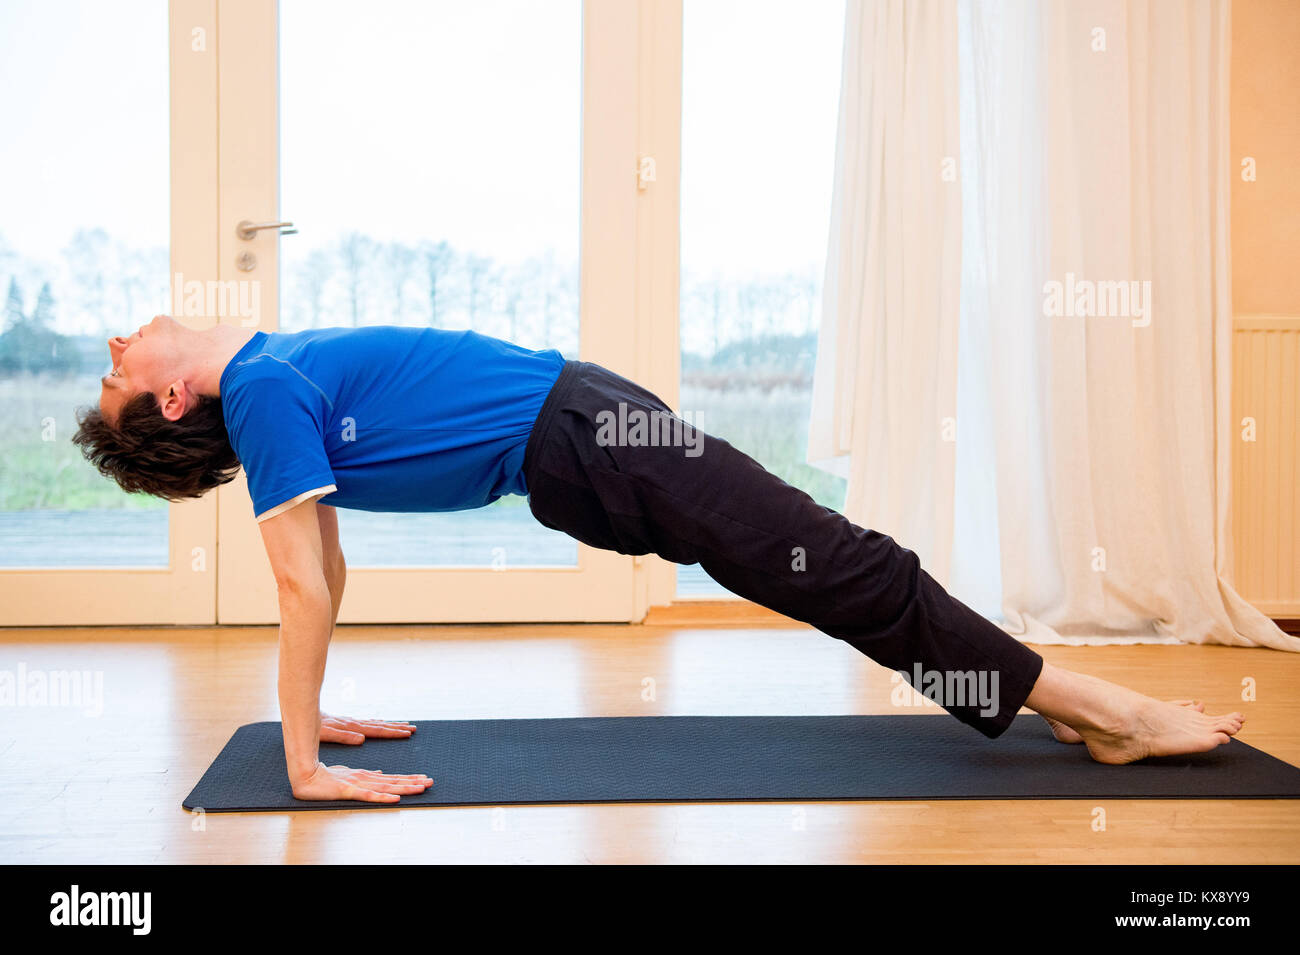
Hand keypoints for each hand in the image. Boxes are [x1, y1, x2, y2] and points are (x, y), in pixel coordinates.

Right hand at [292, 762, 433, 802]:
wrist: (306, 776)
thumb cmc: (327, 777)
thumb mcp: (349, 775)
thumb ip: (365, 775)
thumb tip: (379, 773)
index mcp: (367, 776)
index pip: (392, 778)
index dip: (409, 779)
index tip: (424, 779)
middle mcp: (366, 778)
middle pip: (394, 782)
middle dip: (413, 782)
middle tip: (431, 782)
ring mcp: (359, 784)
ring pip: (386, 787)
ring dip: (405, 788)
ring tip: (421, 788)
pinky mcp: (349, 791)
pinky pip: (369, 796)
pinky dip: (383, 798)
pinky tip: (395, 799)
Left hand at [320, 712, 416, 744]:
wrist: (301, 713)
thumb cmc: (312, 727)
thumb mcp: (326, 734)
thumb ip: (343, 736)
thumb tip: (362, 739)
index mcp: (352, 727)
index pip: (377, 730)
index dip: (392, 732)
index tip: (407, 733)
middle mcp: (354, 723)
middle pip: (380, 725)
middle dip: (396, 728)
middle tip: (413, 729)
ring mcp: (352, 722)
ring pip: (375, 723)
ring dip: (389, 725)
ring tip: (404, 725)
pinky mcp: (347, 723)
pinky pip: (367, 723)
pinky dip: (378, 724)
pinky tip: (381, 724)